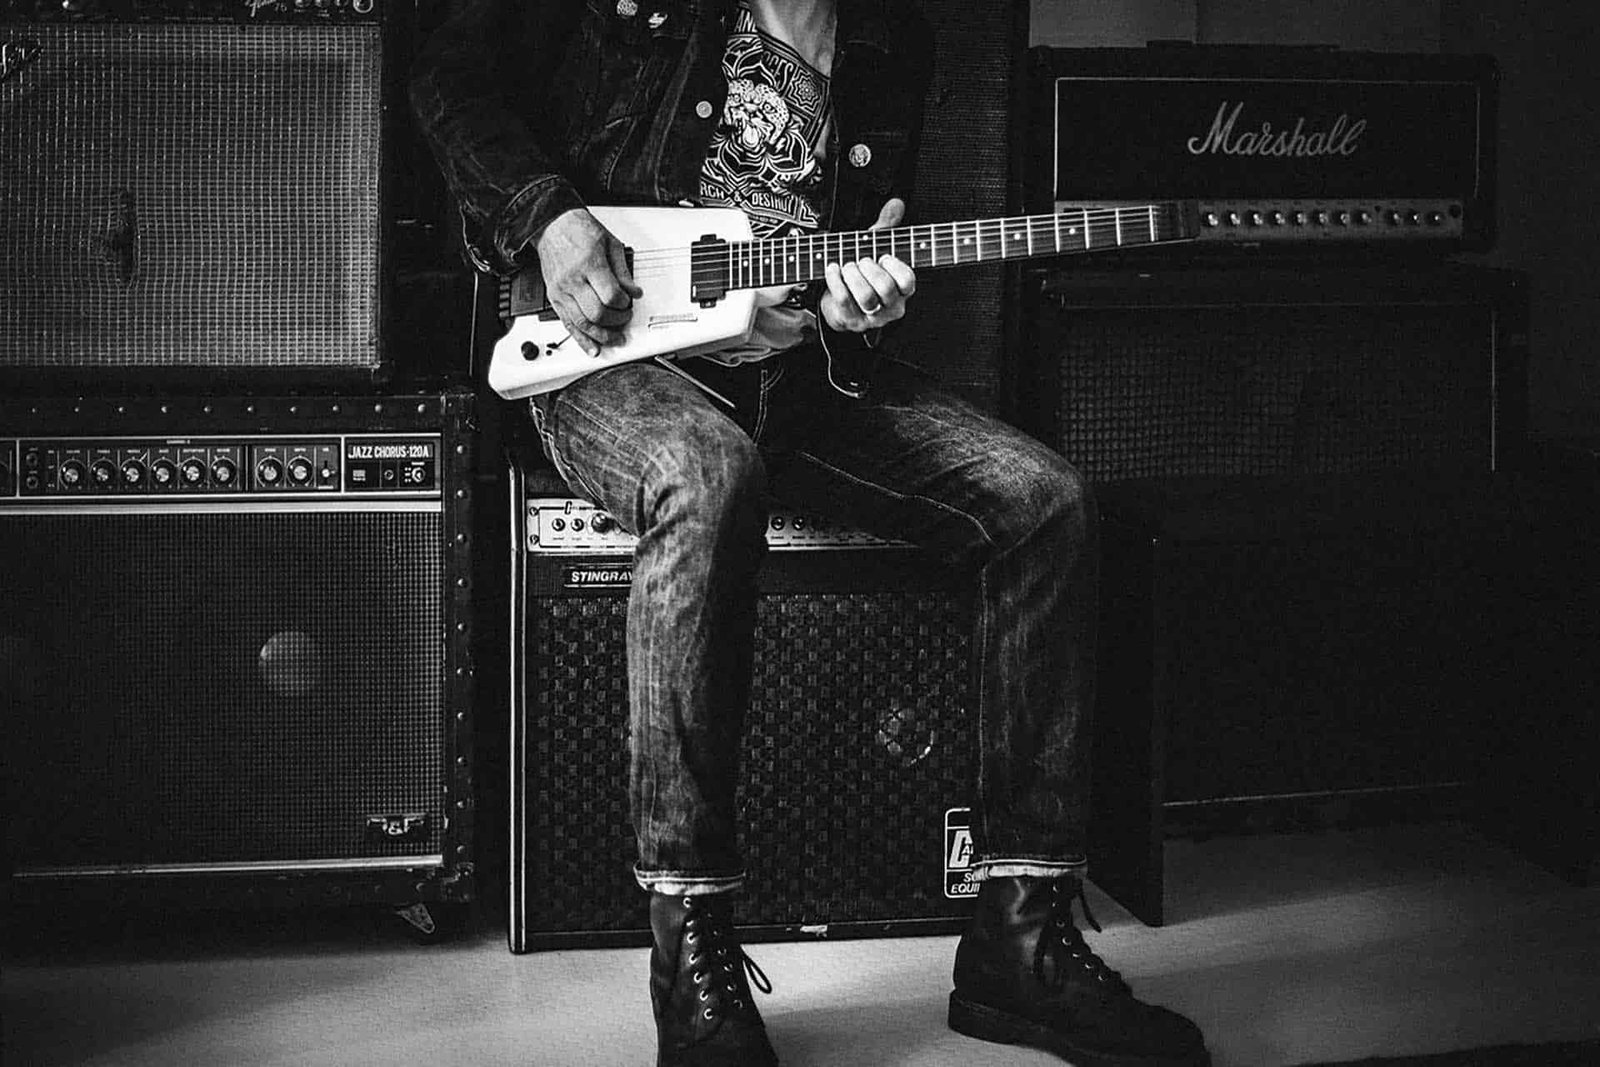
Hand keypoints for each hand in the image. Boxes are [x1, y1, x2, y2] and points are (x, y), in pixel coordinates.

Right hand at [535, 208, 642, 355]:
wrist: (553, 225)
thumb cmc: (580, 230)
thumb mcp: (610, 243)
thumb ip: (623, 271)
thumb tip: (634, 292)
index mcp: (589, 263)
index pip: (610, 296)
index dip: (624, 304)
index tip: (629, 302)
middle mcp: (573, 280)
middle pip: (597, 313)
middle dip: (616, 320)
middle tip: (624, 317)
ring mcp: (561, 290)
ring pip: (582, 324)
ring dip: (602, 335)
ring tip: (615, 339)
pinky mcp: (554, 297)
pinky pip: (568, 324)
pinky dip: (581, 340)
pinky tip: (592, 348)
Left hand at [820, 198, 915, 332]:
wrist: (838, 303)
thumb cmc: (862, 274)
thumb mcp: (874, 248)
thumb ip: (886, 226)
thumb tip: (896, 203)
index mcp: (903, 290)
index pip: (908, 281)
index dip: (894, 266)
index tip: (883, 256)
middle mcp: (891, 307)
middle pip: (885, 288)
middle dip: (869, 269)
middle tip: (860, 260)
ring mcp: (872, 317)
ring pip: (866, 297)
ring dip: (853, 276)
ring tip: (846, 266)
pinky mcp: (851, 321)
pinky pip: (844, 300)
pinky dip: (835, 280)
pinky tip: (832, 269)